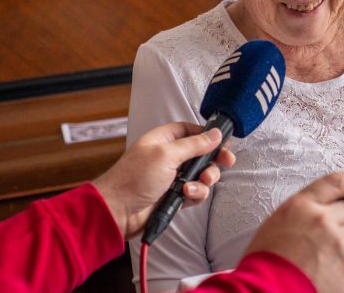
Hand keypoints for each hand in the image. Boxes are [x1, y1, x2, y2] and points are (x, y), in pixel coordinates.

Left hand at [92, 122, 235, 238]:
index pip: (192, 131)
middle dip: (214, 160)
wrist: (118, 211)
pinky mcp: (175, 195)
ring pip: (202, 174)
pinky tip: (185, 195)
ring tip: (197, 184)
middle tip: (225, 162)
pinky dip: (195, 194)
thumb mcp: (166, 155)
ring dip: (204, 179)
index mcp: (165, 140)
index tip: (223, 141)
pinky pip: (196, 192)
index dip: (208, 135)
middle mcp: (170, 156)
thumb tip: (214, 134)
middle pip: (202, 153)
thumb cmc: (133, 178)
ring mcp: (173, 177)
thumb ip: (194, 144)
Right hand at [245, 168, 343, 292]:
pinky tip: (327, 268)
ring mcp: (337, 242)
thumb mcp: (276, 225)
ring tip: (321, 256)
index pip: (335, 182)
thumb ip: (302, 213)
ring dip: (343, 242)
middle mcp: (322, 220)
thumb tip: (315, 214)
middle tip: (322, 238)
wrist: (267, 289)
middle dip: (339, 222)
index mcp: (301, 206)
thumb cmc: (265, 262)